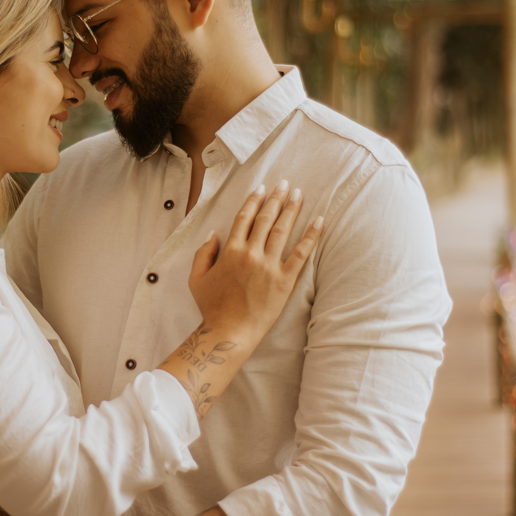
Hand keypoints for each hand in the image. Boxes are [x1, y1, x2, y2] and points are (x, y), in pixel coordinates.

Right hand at [189, 181, 321, 340]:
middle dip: (275, 198)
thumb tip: (213, 234)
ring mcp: (269, 266)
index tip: (261, 188)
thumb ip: (203, 253)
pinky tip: (319, 221)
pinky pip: (301, 253)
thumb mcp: (196, 279)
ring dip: (291, 209)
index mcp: (230, 251)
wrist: (230, 331)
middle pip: (266, 219)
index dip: (254, 201)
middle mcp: (250, 253)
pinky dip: (311, 236)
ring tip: (298, 194)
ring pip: (283, 230)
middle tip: (284, 184)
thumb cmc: (212, 308)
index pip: (244, 218)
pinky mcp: (285, 280)